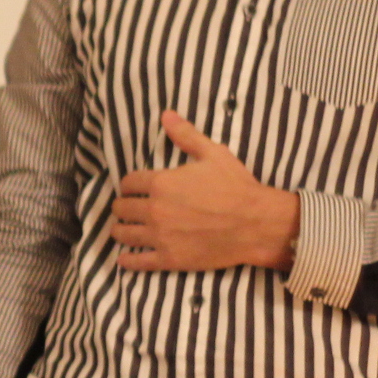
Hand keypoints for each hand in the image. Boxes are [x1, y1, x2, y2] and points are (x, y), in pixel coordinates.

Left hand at [109, 111, 298, 273]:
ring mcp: (160, 236)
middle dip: (123, 206)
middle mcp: (154, 210)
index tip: (132, 188)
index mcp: (160, 183)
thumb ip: (186, 135)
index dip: (129, 185)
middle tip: (128, 209)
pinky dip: (127, 260)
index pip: (128, 182)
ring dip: (120, 230)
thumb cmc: (236, 187)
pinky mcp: (169, 259)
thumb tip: (166, 115)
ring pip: (123, 234)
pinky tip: (124, 258)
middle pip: (121, 208)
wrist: (256, 224)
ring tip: (124, 229)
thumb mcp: (213, 154)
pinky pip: (137, 262)